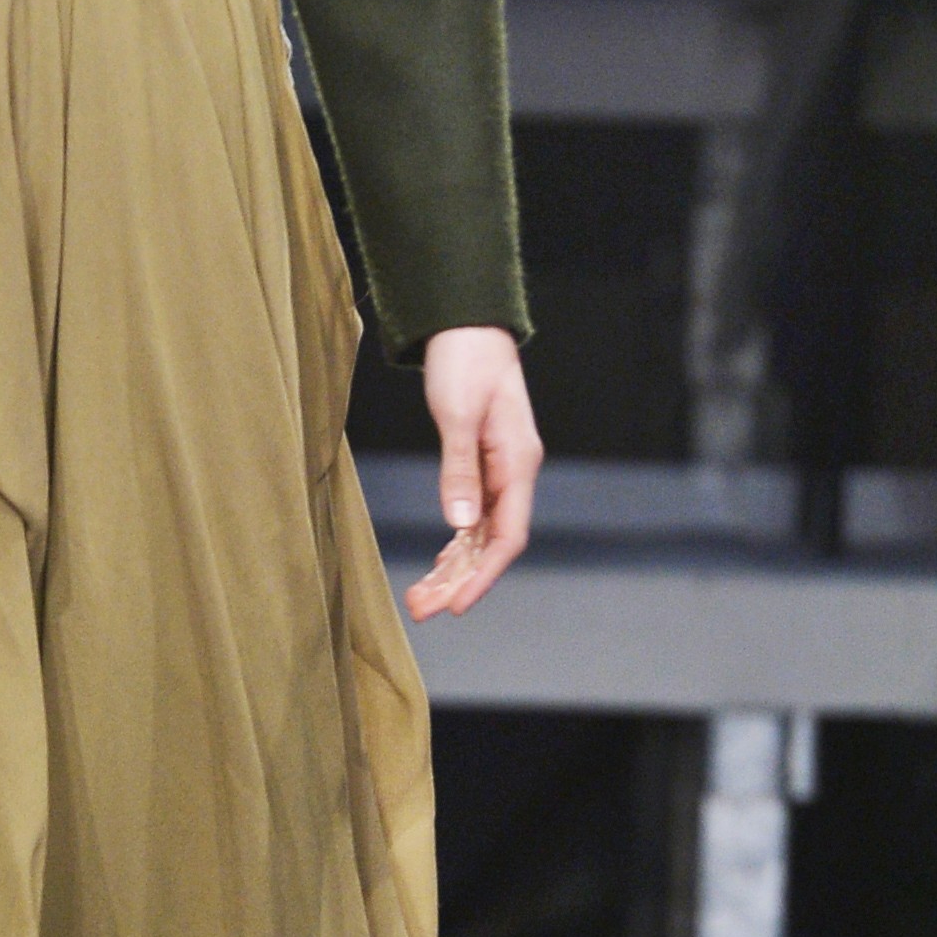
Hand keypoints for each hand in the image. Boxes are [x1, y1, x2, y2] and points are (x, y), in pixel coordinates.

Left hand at [405, 329, 539, 621]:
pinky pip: (472, 518)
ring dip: (452, 569)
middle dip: (460, 581)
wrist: (468, 325)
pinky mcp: (482, 465)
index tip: (457, 606)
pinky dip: (453, 545)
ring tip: (418, 600)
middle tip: (422, 610)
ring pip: (480, 536)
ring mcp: (500, 472)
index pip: (508, 537)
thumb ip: (459, 469)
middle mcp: (514, 474)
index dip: (484, 576)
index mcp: (518, 464)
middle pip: (492, 544)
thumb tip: (458, 523)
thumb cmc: (465, 361)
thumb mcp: (456, 413)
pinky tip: (436, 567)